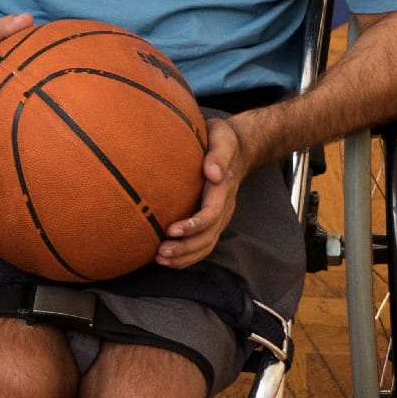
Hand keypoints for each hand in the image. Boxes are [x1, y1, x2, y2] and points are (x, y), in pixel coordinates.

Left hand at [159, 115, 251, 267]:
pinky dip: (187, 256)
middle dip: (185, 248)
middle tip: (160, 252)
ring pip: (206, 245)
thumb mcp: (222, 138)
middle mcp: (224, 207)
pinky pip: (203, 244)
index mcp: (224, 190)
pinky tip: (167, 259)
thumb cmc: (221, 139)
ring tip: (160, 259)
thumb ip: (218, 154)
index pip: (211, 214)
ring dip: (184, 257)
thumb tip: (213, 173)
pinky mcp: (212, 221)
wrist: (236, 148)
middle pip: (208, 236)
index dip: (193, 226)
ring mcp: (220, 216)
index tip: (171, 230)